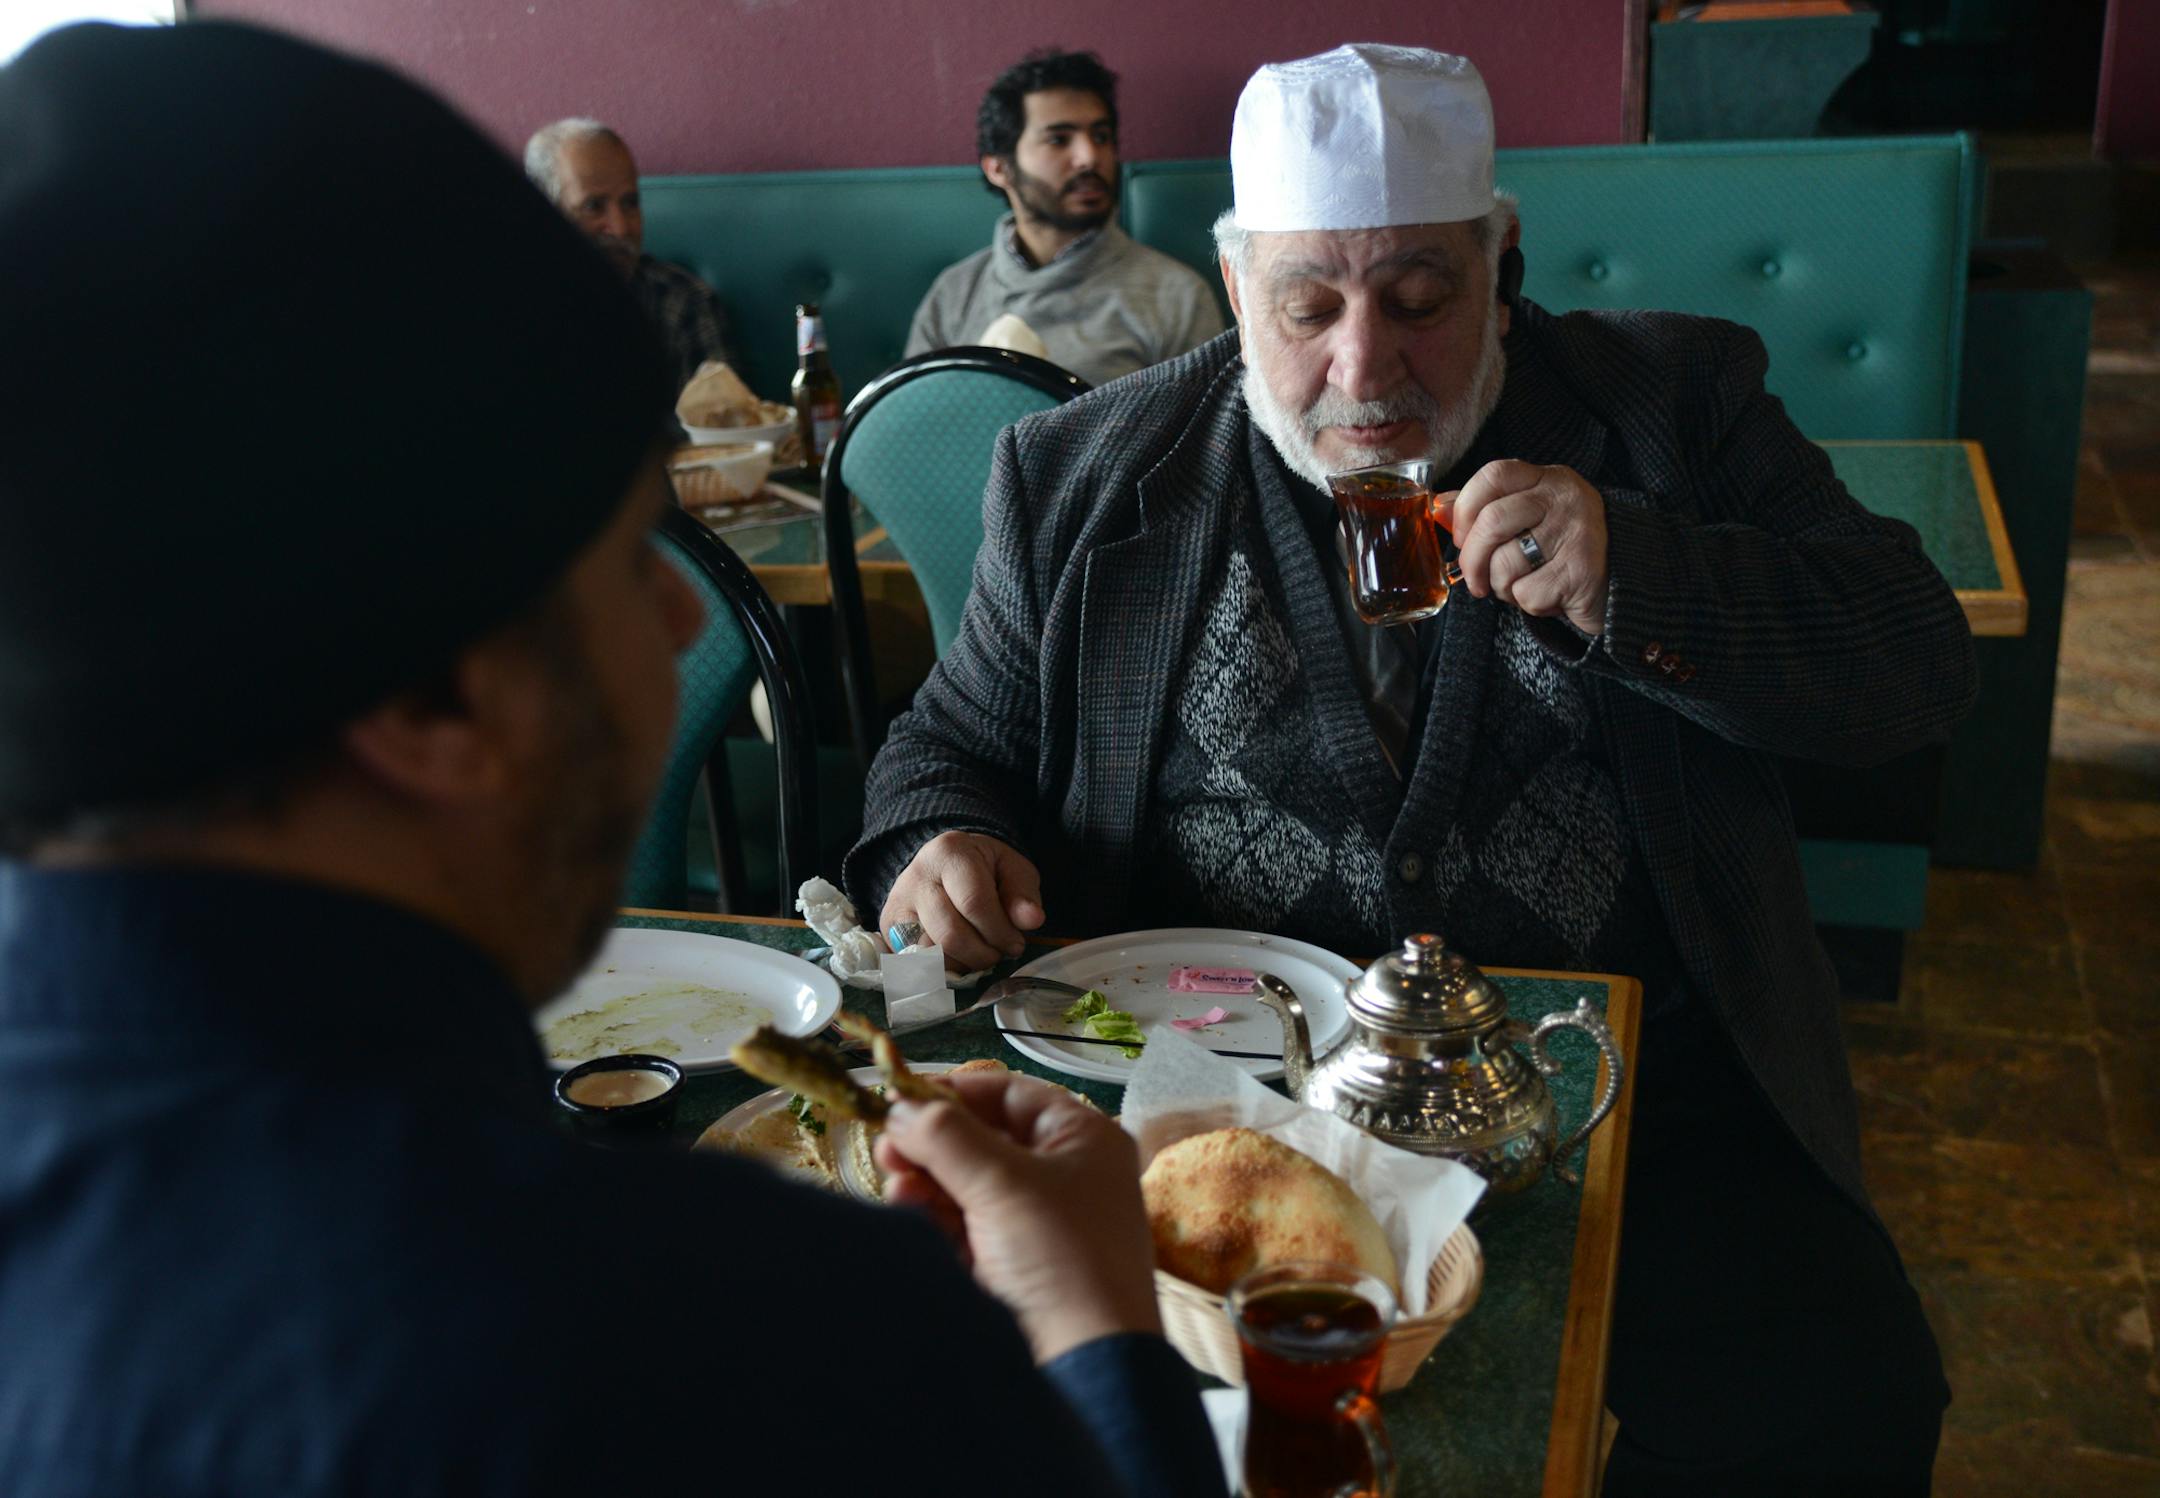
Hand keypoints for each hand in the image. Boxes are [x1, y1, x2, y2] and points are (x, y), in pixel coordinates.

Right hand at [876, 1070, 1161, 1363]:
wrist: (1085, 1362)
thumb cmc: (1061, 1257)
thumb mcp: (1003, 1183)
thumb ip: (946, 1137)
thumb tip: (901, 1108)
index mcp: (1082, 1140)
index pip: (1010, 1095)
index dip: (955, 1092)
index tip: (900, 1097)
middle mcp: (1063, 1175)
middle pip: (982, 1139)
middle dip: (932, 1143)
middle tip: (887, 1146)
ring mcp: (1036, 1222)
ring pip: (966, 1184)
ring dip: (927, 1181)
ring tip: (899, 1187)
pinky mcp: (1010, 1264)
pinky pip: (963, 1225)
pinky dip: (935, 1217)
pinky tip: (910, 1213)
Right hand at [882, 831, 1044, 969]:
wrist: (944, 865)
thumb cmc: (985, 869)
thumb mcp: (1013, 870)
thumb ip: (1023, 894)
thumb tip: (1032, 920)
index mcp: (949, 853)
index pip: (974, 903)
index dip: (999, 932)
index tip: (1016, 944)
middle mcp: (916, 876)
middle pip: (950, 934)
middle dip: (982, 954)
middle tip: (998, 953)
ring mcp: (897, 904)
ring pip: (929, 954)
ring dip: (963, 965)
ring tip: (979, 954)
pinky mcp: (888, 930)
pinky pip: (915, 963)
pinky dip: (941, 970)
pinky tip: (958, 959)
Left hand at [1446, 459, 1609, 635]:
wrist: (1623, 581)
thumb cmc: (1562, 550)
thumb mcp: (1528, 519)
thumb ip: (1484, 510)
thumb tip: (1438, 509)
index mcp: (1548, 479)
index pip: (1493, 475)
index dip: (1465, 507)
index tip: (1460, 535)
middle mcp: (1564, 499)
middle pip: (1492, 521)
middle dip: (1472, 558)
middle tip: (1475, 580)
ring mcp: (1576, 532)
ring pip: (1506, 562)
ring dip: (1502, 586)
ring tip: (1523, 585)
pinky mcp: (1581, 571)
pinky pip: (1527, 593)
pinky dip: (1527, 604)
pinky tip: (1548, 596)